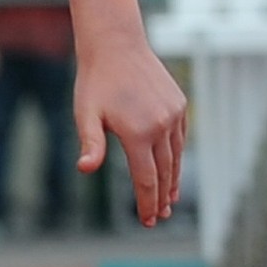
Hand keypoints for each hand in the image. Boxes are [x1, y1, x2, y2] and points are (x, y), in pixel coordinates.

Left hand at [75, 36, 187, 227]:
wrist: (116, 44)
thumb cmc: (94, 81)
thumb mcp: (86, 113)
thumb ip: (90, 143)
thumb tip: (85, 169)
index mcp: (138, 133)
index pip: (146, 180)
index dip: (147, 203)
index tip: (148, 221)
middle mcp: (161, 126)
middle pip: (164, 173)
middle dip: (161, 197)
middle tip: (159, 217)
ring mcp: (174, 115)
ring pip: (176, 156)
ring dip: (172, 179)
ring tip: (169, 199)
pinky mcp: (179, 105)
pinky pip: (180, 138)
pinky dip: (177, 156)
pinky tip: (171, 167)